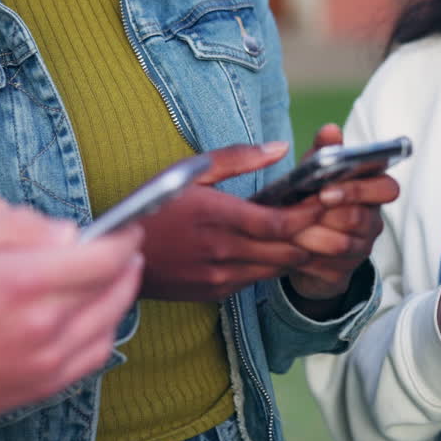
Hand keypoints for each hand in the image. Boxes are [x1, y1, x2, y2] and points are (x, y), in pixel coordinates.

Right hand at [0, 198, 143, 427]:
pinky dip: (105, 331)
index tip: (129, 229)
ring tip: (116, 279)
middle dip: (126, 264)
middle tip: (126, 250)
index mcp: (24, 281)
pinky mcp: (45, 385)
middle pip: (115, 289)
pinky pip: (95, 355)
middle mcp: (45, 323)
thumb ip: (15, 224)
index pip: (104, 257)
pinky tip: (97, 317)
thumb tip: (67, 233)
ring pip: (111, 322)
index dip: (124, 238)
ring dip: (120, 296)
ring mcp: (49, 359)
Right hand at [138, 143, 321, 301]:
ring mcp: (218, 275)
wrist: (116, 256)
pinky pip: (256, 280)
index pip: (279, 223)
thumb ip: (238, 158)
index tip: (322, 201)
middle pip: (286, 250)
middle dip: (310, 235)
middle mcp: (221, 249)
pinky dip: (270, 266)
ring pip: (276, 269)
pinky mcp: (215, 292)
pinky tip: (271, 250)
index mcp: (215, 214)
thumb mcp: (189, 171)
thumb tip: (280, 148)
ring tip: (304, 234)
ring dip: (294, 253)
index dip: (308, 215)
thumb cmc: (152, 206)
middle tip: (323, 219)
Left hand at [286, 125, 399, 310]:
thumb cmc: (311, 201)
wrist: (299, 246)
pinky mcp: (343, 272)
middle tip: (299, 210)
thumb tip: (331, 130)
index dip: (360, 190)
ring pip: (342, 244)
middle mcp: (373, 221)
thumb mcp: (314, 174)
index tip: (327, 189)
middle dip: (326, 215)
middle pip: (360, 219)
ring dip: (311, 236)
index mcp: (372, 192)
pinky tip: (287, 249)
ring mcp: (361, 248)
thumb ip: (324, 153)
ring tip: (288, 229)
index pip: (387, 188)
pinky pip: (327, 267)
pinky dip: (304, 257)